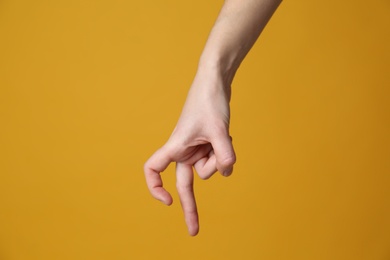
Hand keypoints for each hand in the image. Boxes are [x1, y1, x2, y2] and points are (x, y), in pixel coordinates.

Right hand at [144, 70, 235, 235]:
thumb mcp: (219, 129)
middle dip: (190, 208)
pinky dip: (224, 153)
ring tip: (222, 136)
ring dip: (219, 158)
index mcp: (175, 146)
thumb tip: (228, 172)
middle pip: (185, 184)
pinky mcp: (207, 146)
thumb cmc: (209, 101)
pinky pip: (218, 160)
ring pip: (209, 169)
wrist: (215, 84)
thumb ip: (224, 153)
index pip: (153, 169)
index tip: (168, 201)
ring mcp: (196, 149)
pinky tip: (226, 137)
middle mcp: (183, 151)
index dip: (155, 187)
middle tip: (194, 232)